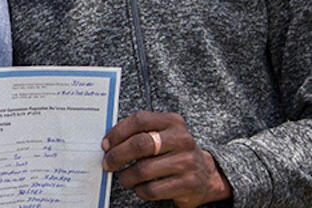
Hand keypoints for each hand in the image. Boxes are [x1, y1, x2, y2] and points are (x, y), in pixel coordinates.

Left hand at [101, 111, 231, 207]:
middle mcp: (182, 139)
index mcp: (173, 122)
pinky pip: (152, 189)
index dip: (118, 132)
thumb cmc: (173, 153)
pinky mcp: (187, 184)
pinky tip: (140, 188)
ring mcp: (186, 162)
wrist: (205, 175)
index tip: (105, 144)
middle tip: (107, 164)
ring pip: (143, 170)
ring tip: (124, 178)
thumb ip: (140, 133)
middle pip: (140, 144)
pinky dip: (140, 190)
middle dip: (117, 155)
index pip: (140, 120)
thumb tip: (108, 143)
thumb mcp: (162, 135)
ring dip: (126, 177)